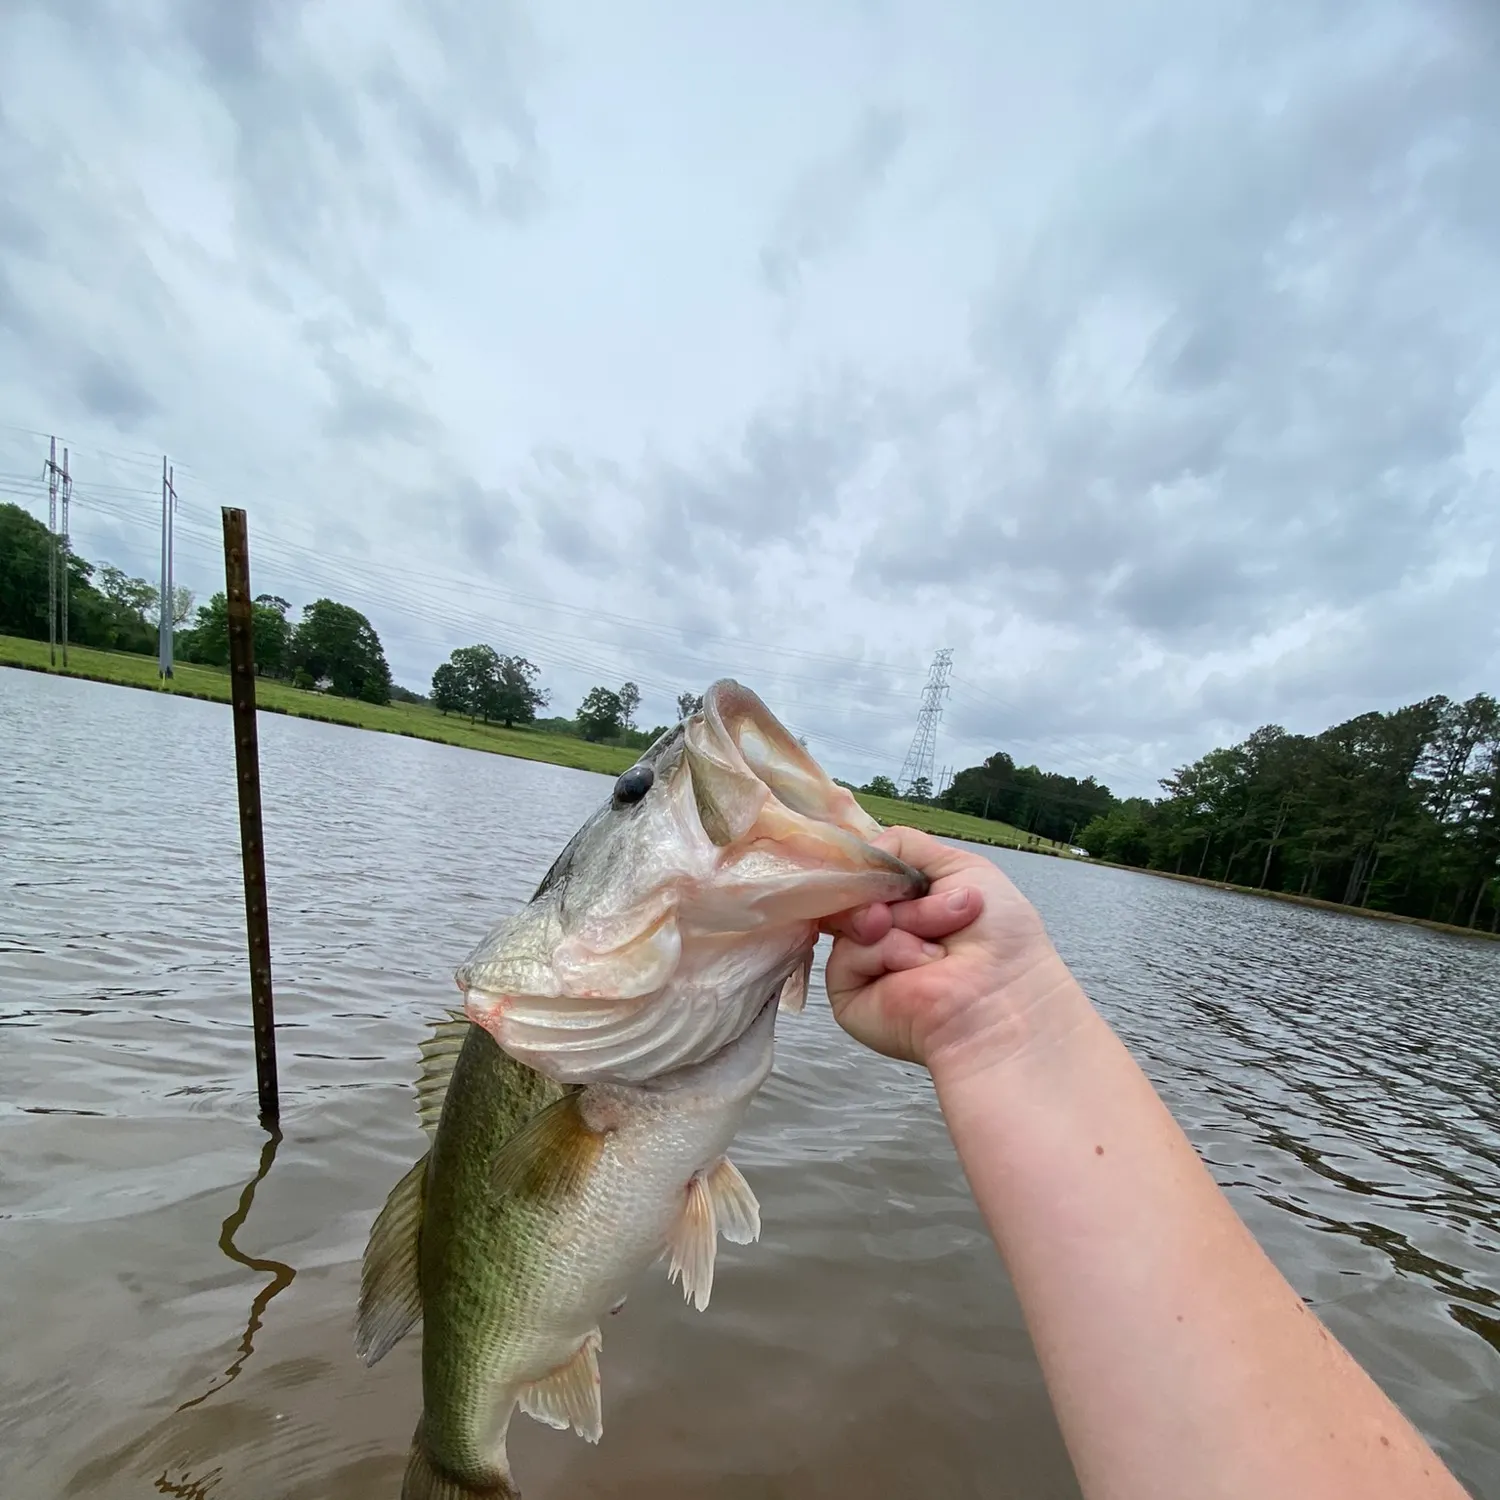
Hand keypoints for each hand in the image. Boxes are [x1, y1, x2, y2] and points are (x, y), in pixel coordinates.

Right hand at [821, 826, 1082, 1080]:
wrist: (1005, 996)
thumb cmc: (998, 935)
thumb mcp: (961, 866)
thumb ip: (904, 845)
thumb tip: (861, 853)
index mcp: (903, 903)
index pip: (864, 871)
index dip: (872, 865)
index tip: (893, 866)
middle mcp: (880, 930)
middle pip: (853, 889)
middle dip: (898, 894)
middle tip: (944, 915)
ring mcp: (862, 961)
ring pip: (850, 918)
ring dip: (903, 923)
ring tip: (938, 949)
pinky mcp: (848, 994)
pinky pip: (845, 954)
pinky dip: (887, 953)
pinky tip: (920, 967)